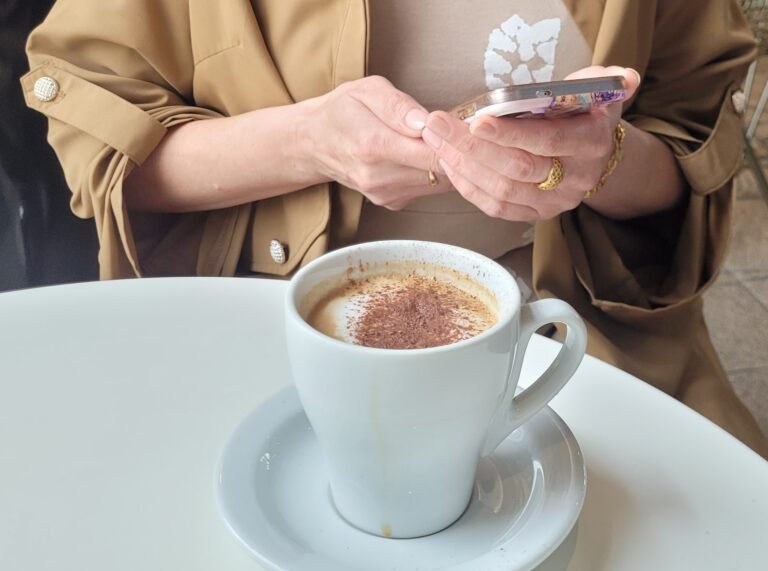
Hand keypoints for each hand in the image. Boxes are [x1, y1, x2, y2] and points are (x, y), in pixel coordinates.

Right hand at [303, 76, 446, 209]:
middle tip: (458, 130)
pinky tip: (424, 155)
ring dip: (447, 163)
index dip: (455, 141)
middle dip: (456, 152)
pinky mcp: (391, 202)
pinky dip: (433, 173)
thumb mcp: (367, 91)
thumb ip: (398, 106)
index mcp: (374, 145)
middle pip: (441, 172)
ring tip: (441, 140)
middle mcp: (379, 176)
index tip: (461, 126)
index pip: (432, 154)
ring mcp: (384, 193)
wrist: (314, 143)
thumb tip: (426, 122)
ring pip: (439, 184)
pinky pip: (427, 190)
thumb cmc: (342, 112)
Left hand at [421, 66, 640, 220]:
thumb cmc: (585, 116)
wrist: (596, 157)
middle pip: (516, 168)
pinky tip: (448, 163)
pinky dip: (467, 186)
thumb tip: (623, 77)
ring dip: (461, 165)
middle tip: (438, 126)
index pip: (547, 141)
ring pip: (501, 190)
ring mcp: (553, 202)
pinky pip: (495, 207)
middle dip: (471, 147)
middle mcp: (574, 178)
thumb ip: (604, 80)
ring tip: (435, 140)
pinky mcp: (534, 215)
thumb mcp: (598, 93)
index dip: (510, 134)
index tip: (476, 121)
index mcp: (590, 143)